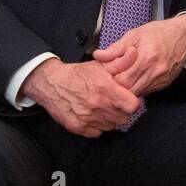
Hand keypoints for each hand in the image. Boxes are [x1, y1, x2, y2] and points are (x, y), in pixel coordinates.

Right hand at [22, 58, 140, 137]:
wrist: (51, 84)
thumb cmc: (77, 74)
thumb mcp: (100, 65)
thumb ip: (120, 62)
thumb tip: (134, 52)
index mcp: (106, 89)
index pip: (132, 106)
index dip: (131, 103)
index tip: (127, 99)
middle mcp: (98, 105)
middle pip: (123, 118)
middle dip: (121, 111)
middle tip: (113, 103)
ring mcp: (87, 118)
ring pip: (111, 126)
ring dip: (109, 119)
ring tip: (102, 108)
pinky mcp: (77, 127)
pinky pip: (97, 133)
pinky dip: (96, 126)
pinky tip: (92, 115)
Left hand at [92, 16, 185, 97]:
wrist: (185, 37)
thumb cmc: (160, 33)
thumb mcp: (135, 34)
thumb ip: (116, 48)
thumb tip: (99, 56)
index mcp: (146, 56)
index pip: (121, 77)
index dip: (110, 77)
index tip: (105, 72)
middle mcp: (154, 70)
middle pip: (128, 88)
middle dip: (116, 86)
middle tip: (110, 78)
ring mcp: (160, 79)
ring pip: (136, 93)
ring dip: (126, 88)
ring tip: (121, 79)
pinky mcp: (164, 84)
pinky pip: (146, 92)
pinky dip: (137, 87)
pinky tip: (135, 78)